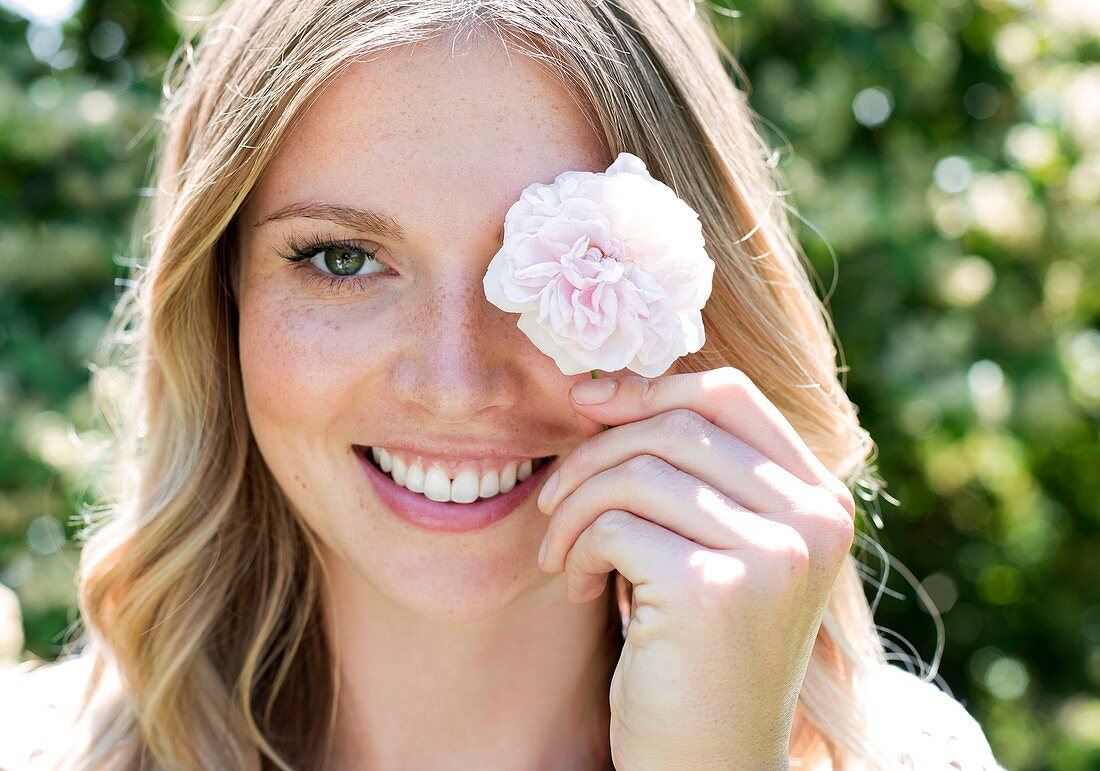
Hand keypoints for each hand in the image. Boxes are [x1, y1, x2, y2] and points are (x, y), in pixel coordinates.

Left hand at [536, 367, 856, 769]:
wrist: (707, 761)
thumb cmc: (694, 649)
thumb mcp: (708, 545)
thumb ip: (685, 471)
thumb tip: (597, 387)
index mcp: (820, 499)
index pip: (728, 395)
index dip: (648, 386)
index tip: (585, 403)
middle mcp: (813, 520)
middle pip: (676, 424)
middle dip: (594, 453)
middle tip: (552, 500)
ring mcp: (773, 554)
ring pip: (637, 471)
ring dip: (575, 507)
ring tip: (563, 553)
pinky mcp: (716, 590)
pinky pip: (615, 524)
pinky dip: (579, 548)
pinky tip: (582, 588)